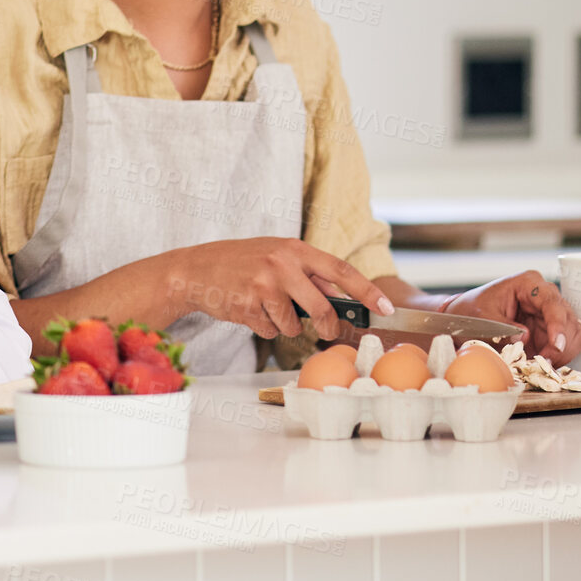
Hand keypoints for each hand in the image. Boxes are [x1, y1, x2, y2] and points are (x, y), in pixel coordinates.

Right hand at [165, 237, 394, 341]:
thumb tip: (340, 295)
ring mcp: (262, 286)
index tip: (385, 308)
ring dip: (284, 324)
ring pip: (294, 324)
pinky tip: (248, 309)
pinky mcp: (247, 306)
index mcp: (293, 249)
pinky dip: (263, 326)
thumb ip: (306, 272)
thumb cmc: (238, 262)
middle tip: (329, 330)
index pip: (340, 270)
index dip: (366, 291)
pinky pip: (270, 330)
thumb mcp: (274, 256)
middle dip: (329, 325)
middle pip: (322, 308)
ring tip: (265, 306)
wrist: (194, 269)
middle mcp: (280, 265)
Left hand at [444, 271, 580, 363]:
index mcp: (528, 283)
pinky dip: (559, 356)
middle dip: (560, 345)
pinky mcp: (549, 329)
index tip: (556, 345)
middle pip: (568, 320)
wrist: (463, 318)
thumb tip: (525, 338)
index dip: (558, 325)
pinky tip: (544, 362)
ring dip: (562, 353)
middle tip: (544, 362)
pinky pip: (566, 344)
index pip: (552, 303)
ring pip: (573, 334)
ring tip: (541, 363)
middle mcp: (544, 295)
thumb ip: (503, 328)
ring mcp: (549, 313)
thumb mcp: (482, 319)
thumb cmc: (471, 312)